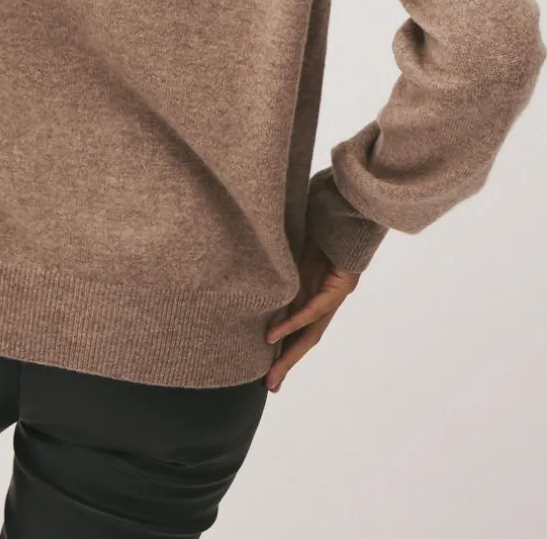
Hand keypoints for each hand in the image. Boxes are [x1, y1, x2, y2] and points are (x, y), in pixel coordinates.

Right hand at [263, 236, 359, 391]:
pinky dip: (292, 325)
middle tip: (270, 385)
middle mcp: (326, 301)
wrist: (345, 216)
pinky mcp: (339, 289)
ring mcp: (335, 297)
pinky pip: (311, 312)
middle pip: (306, 340)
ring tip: (271, 373)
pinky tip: (273, 337)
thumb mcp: (295, 258)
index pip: (301, 331)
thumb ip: (284, 276)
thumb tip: (258, 286)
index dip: (286, 350)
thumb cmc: (321, 230)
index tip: (270, 372)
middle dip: (287, 363)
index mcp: (316, 296)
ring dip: (289, 355)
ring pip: (310, 334)